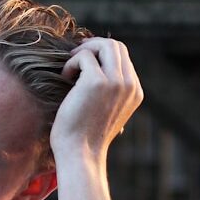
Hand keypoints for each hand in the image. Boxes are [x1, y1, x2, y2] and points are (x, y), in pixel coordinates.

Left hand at [50, 37, 142, 160]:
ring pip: (104, 45)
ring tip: (69, 71)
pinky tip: (64, 79)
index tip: (84, 61)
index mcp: (135, 92)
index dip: (102, 53)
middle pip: (116, 46)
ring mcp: (115, 82)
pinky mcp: (97, 82)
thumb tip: (95, 66)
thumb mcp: (106, 111)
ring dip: (83, 52)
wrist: (79, 154)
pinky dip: (71, 64)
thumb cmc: (85, 136)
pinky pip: (84, 56)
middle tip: (74, 58)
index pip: (123, 57)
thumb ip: (110, 91)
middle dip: (93, 46)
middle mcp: (129, 85)